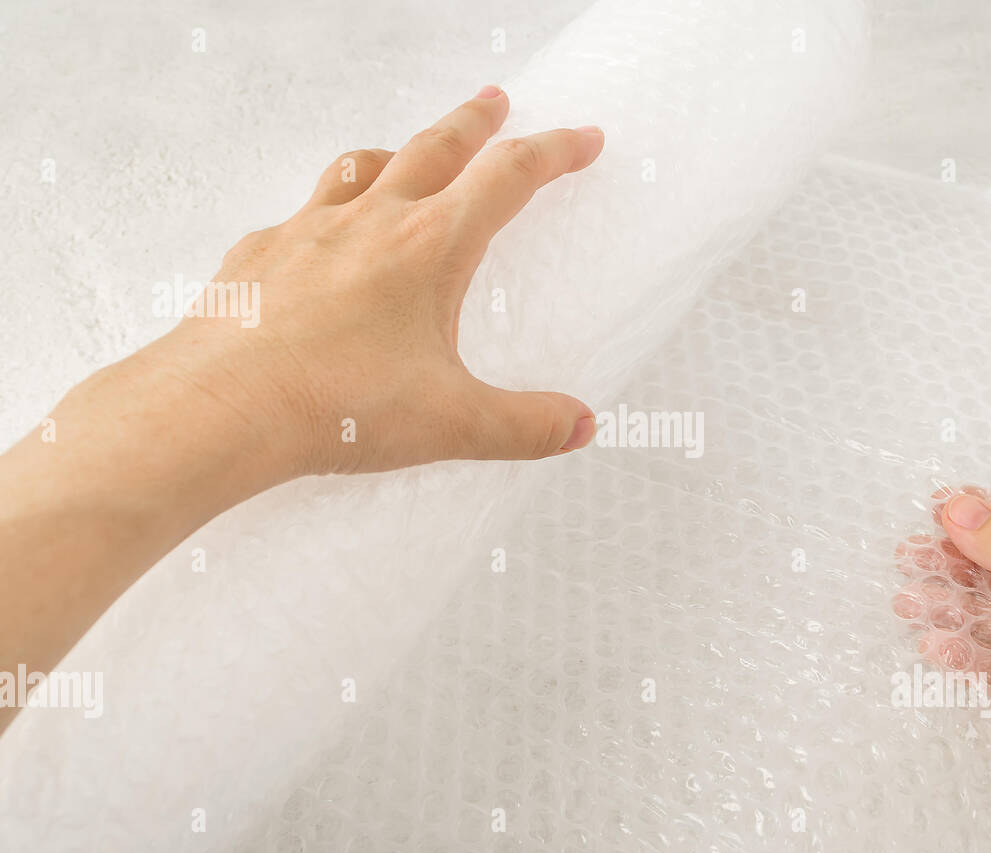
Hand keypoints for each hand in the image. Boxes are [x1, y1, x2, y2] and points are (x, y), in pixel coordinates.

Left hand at [136, 83, 602, 483]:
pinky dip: (321, 214)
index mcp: (430, 246)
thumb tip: (577, 424)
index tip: (580, 140)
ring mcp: (307, 231)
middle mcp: (371, 222)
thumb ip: (525, 424)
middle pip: (435, 149)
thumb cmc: (336, 403)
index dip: (553, 152)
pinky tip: (318, 241)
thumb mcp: (453, 423)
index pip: (507, 178)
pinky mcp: (258, 257)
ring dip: (395, 152)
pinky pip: (297, 217)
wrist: (223, 406)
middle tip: (495, 102)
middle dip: (474, 123)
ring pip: (360, 167)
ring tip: (407, 155)